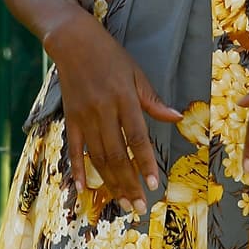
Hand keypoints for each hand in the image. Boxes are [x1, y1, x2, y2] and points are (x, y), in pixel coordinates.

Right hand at [48, 7, 182, 213]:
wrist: (72, 41)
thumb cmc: (110, 56)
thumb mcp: (136, 72)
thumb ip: (152, 99)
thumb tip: (177, 118)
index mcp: (124, 99)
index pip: (137, 138)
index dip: (145, 164)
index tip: (154, 185)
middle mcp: (103, 111)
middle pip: (117, 155)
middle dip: (129, 184)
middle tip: (139, 207)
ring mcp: (85, 117)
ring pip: (98, 157)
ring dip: (111, 183)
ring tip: (123, 203)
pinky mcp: (71, 119)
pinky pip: (74, 149)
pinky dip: (79, 170)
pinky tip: (84, 189)